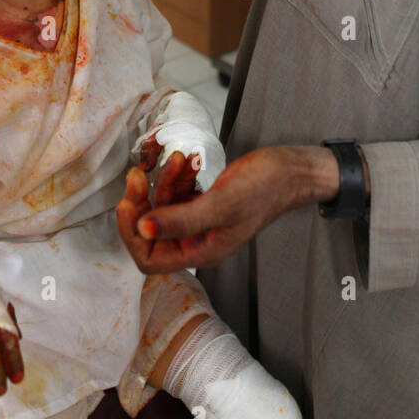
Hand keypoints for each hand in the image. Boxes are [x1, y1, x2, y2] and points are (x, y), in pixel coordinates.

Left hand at [117, 145, 307, 272]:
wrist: (291, 169)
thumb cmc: (265, 188)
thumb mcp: (222, 203)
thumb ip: (182, 219)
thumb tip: (144, 229)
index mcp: (203, 251)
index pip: (151, 259)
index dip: (132, 235)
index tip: (127, 203)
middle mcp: (198, 240)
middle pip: (152, 231)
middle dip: (142, 201)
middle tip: (137, 175)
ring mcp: (200, 220)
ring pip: (163, 206)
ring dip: (164, 181)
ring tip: (177, 159)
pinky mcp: (204, 202)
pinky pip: (178, 192)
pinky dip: (178, 175)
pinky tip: (187, 159)